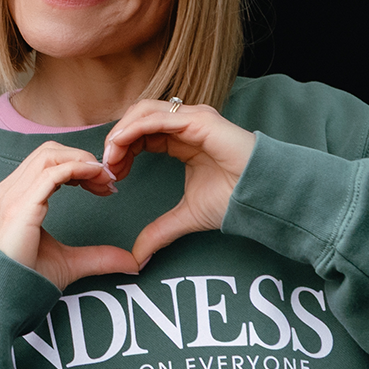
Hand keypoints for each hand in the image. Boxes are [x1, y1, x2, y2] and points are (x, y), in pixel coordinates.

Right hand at [0, 142, 139, 290]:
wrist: (1, 300)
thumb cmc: (25, 281)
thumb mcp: (70, 263)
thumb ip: (99, 257)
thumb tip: (133, 262)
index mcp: (16, 198)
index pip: (48, 163)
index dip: (79, 166)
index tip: (103, 185)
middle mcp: (10, 191)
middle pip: (50, 151)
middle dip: (83, 158)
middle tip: (108, 180)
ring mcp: (12, 196)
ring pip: (50, 155)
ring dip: (84, 161)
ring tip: (105, 180)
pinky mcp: (20, 207)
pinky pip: (52, 173)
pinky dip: (78, 169)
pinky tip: (96, 180)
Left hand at [102, 100, 255, 264]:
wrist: (262, 196)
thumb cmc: (234, 199)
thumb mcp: (186, 217)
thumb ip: (159, 231)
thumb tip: (137, 257)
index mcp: (182, 139)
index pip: (141, 132)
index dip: (122, 149)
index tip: (111, 175)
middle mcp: (186, 123)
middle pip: (138, 117)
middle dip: (117, 140)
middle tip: (107, 167)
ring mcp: (193, 118)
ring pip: (144, 111)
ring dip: (122, 132)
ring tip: (111, 158)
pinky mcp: (200, 120)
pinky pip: (158, 117)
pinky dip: (134, 129)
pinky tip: (121, 147)